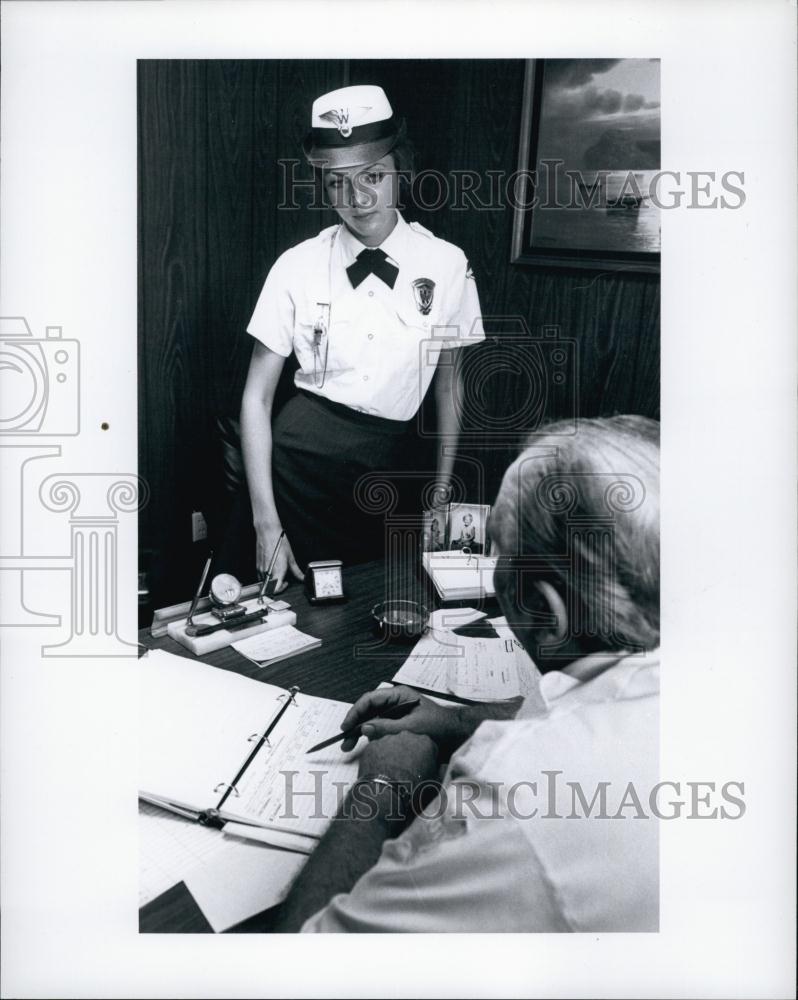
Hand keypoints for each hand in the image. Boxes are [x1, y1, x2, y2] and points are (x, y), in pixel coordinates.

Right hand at [254, 522, 303, 592]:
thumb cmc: (279, 543)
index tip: (286, 584)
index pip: (275, 590)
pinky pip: (261, 576)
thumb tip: (302, 577)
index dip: (281, 590)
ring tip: (278, 573)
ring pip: (264, 583)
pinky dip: (267, 577)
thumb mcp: (291, 558)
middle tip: (283, 579)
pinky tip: (272, 569)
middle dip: (277, 586)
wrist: (267, 533)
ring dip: (272, 581)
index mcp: (277, 571)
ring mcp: (261, 570)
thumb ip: (296, 571)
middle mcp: (268, 572)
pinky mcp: (257, 566)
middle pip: (269, 588)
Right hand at [340, 685, 469, 756]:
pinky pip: (379, 728)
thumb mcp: (412, 727)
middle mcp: (395, 702)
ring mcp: (396, 714)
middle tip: (344, 741)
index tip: (346, 726)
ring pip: (372, 720)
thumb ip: (387, 727)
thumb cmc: (438, 727)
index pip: (370, 699)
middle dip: (355, 724)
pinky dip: (370, 736)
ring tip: (349, 746)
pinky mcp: (398, 725)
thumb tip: (363, 728)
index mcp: (398, 695)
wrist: (456, 736)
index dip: (355, 712)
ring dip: (360, 731)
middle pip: (368, 710)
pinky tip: (365, 745)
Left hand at [357, 731, 437, 787]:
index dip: (426, 759)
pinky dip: (378, 758)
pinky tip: (379, 771)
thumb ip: (441, 772)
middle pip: (409, 742)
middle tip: (406, 771)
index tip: (422, 770)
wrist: (387, 794)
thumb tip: (443, 767)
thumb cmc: (413, 789)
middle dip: (409, 753)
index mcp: (426, 742)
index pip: (428, 747)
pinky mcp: (372, 745)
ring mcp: (388, 739)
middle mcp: (407, 735)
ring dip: (393, 754)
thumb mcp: (434, 783)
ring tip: (391, 773)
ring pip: (392, 744)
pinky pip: (377, 750)